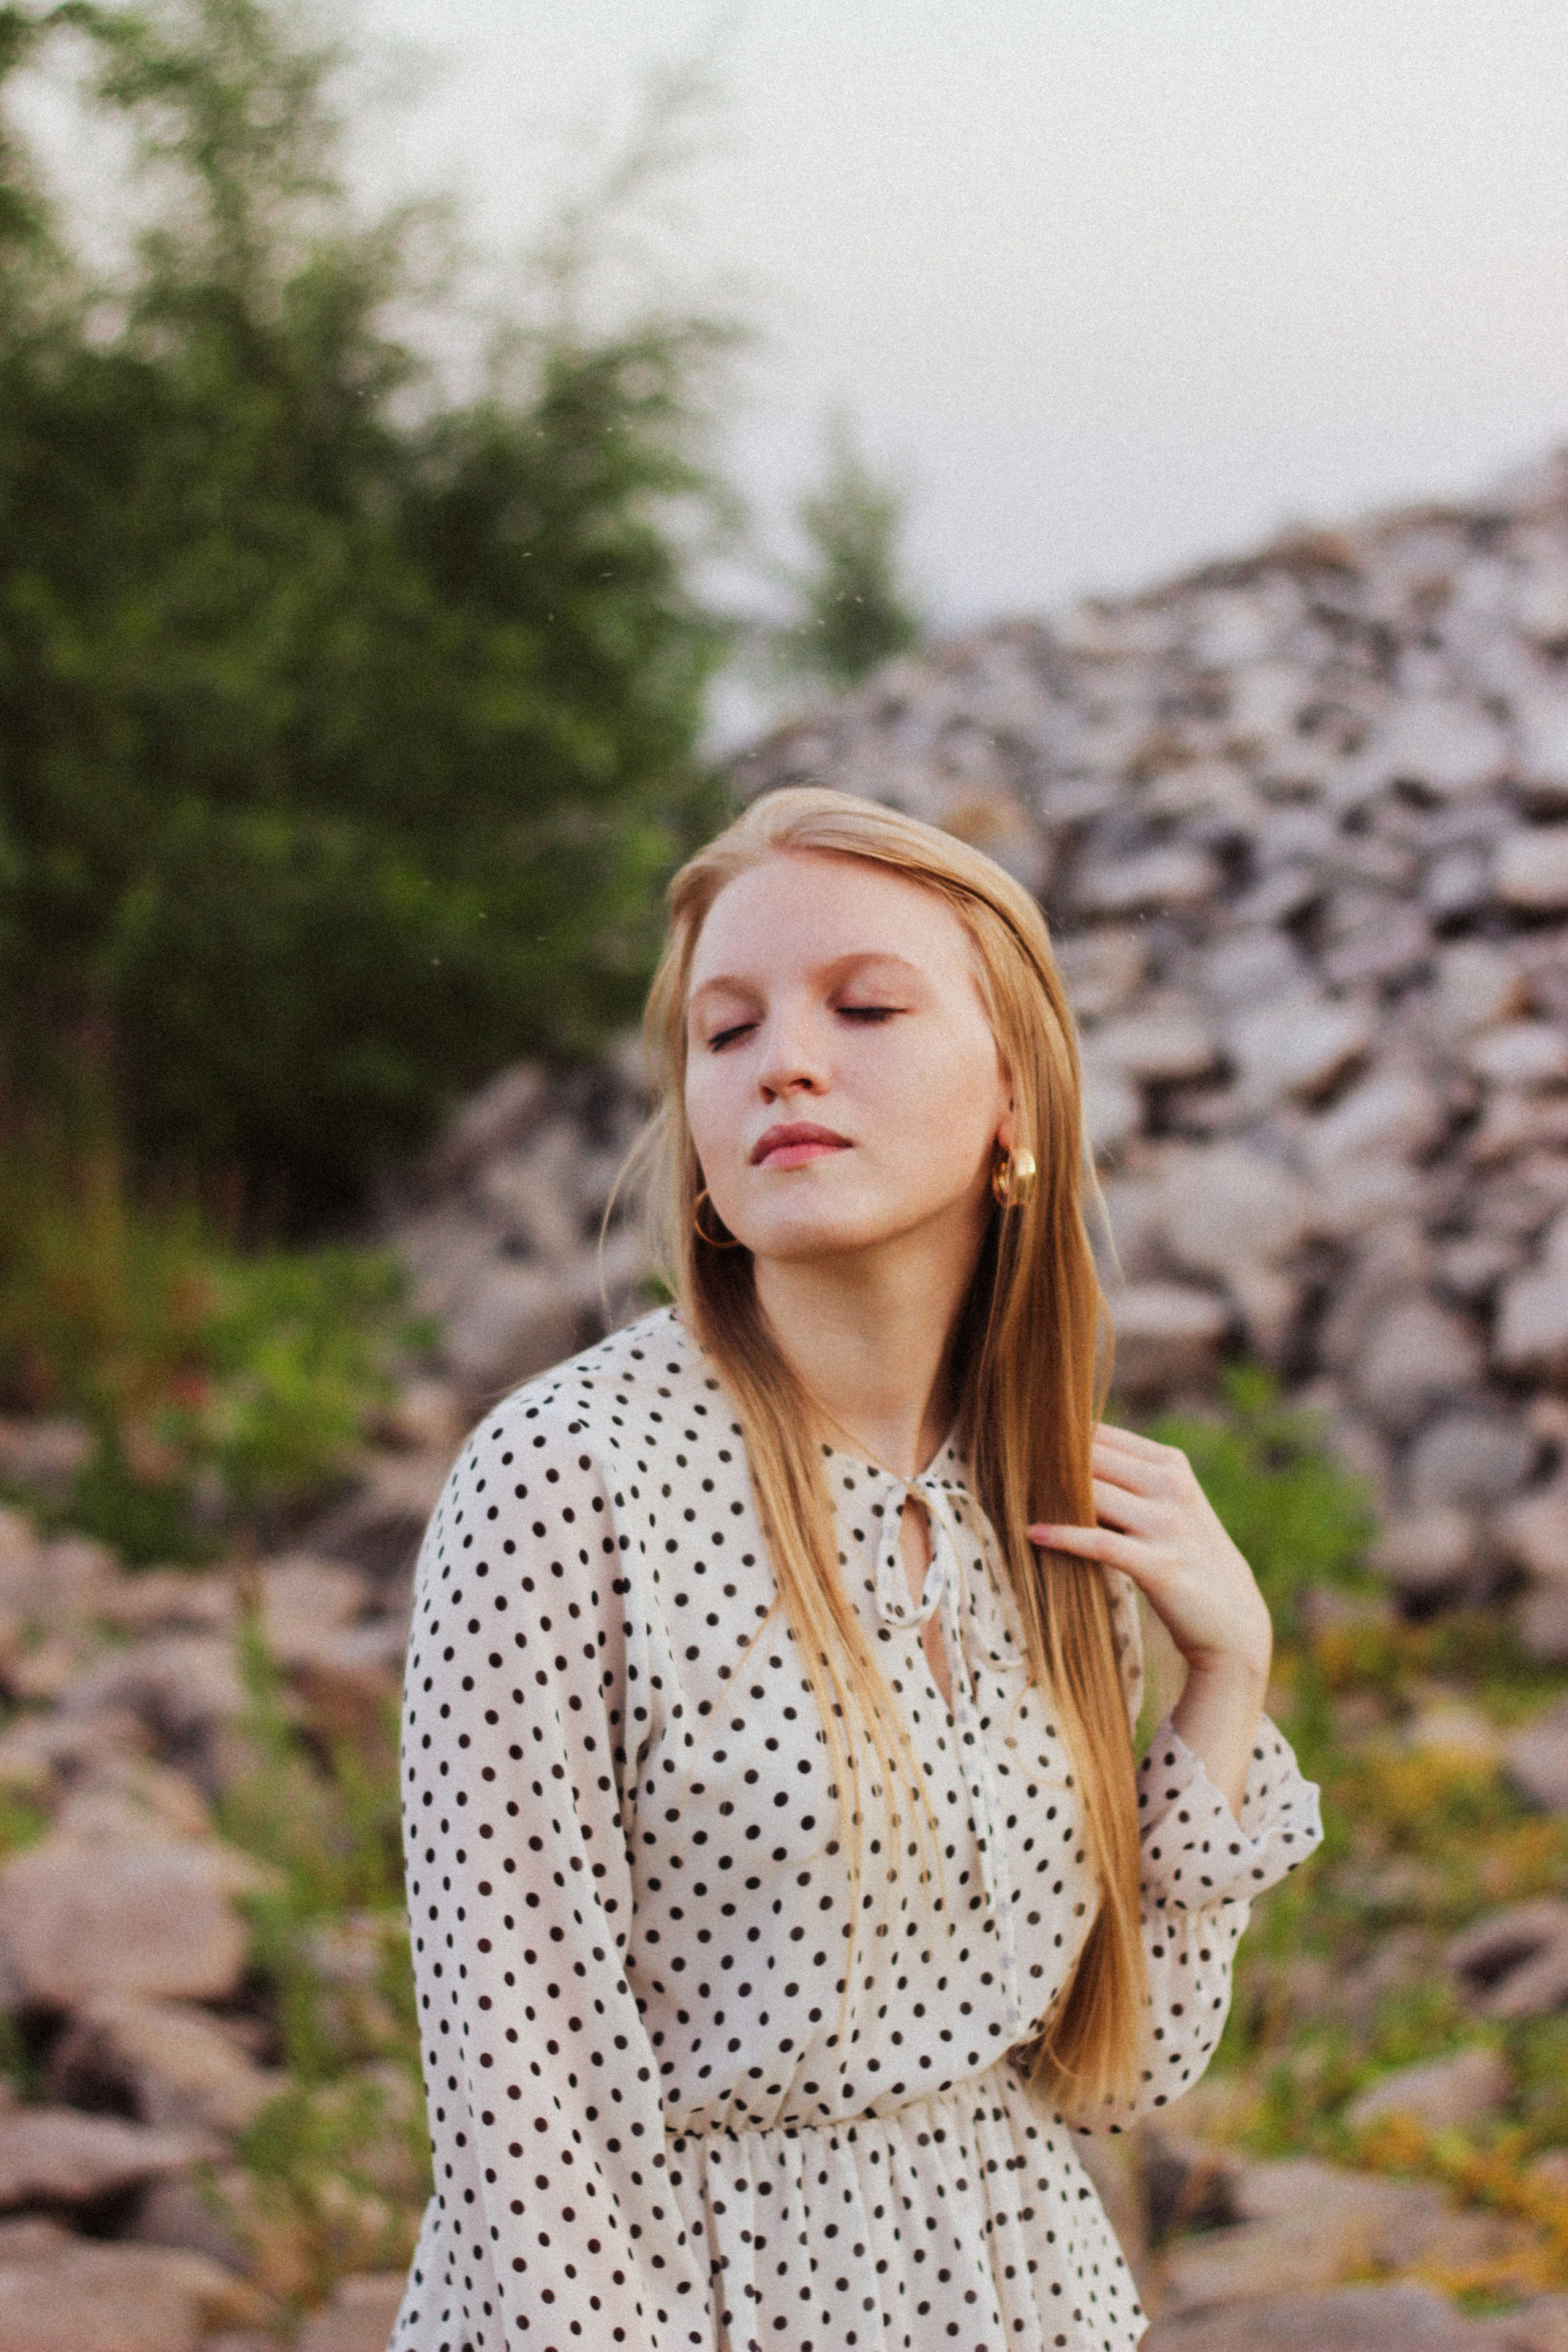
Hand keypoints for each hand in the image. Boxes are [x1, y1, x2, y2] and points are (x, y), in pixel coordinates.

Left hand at [1027, 1422, 1273, 1815]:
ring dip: (1046, 1495)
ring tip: (1004, 1492)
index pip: (1101, 1435)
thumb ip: (1125, 1481)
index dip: (1055, 1434)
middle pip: (1091, 1459)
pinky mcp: (1159, 1566)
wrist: (1234, 1623)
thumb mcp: (1166, 1507)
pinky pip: (1100, 1544)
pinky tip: (1032, 1534)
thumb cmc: (1186, 1559)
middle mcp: (1171, 1487)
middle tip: (996, 1458)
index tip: (1013, 1434)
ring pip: (1092, 1495)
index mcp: (1170, 1464)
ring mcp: (1167, 1525)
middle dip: (1044, 1459)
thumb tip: (1058, 1458)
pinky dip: (1063, 1537)